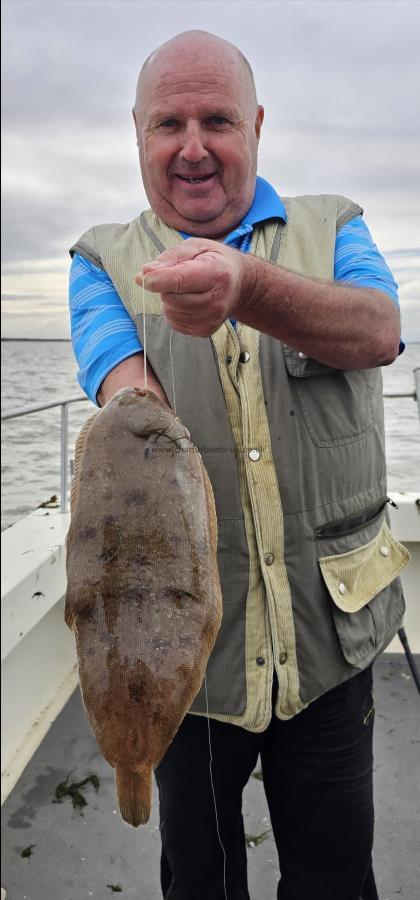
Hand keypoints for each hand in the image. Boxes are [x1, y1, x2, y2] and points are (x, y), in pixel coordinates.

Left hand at [135, 238, 253, 336]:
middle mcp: (216, 300)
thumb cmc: (215, 261)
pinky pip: (174, 322)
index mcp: (216, 273)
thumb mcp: (195, 247)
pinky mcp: (205, 331)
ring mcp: (212, 319)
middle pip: (171, 298)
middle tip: (180, 278)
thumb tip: (144, 274)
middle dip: (166, 287)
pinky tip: (188, 302)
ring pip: (170, 312)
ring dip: (170, 300)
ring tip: (186, 290)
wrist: (240, 284)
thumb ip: (169, 259)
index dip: (158, 280)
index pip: (180, 281)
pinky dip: (175, 311)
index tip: (144, 278)